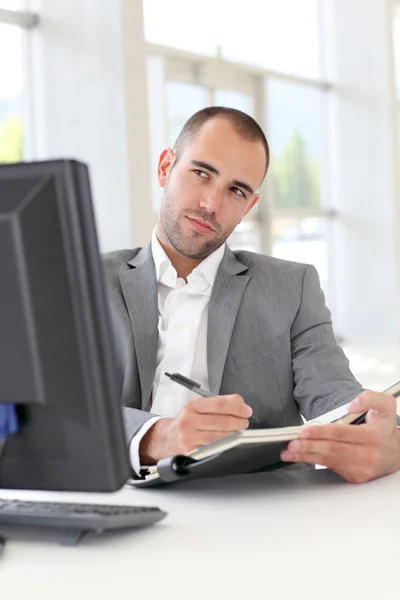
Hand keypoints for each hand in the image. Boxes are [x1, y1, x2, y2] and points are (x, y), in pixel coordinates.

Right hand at [140, 394, 252, 463]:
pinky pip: (215, 448)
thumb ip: (218, 404)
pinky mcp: (191, 452)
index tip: (246, 410)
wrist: (166, 439)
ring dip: (236, 434)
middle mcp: (189, 420)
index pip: (220, 404)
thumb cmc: (187, 422)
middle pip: (223, 421)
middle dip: (240, 422)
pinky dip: (226, 445)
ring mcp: (189, 437)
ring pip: (221, 437)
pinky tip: (229, 442)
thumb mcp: (197, 408)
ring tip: (239, 431)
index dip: (237, 407)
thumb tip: (240, 404)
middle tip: (245, 422)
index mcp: (192, 406)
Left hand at [281, 391, 399, 482]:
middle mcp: (367, 455)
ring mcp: (362, 468)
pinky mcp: (356, 476)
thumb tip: (352, 405)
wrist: (396, 452)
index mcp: (372, 436)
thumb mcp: (385, 405)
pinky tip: (301, 458)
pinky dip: (314, 462)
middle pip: (332, 450)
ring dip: (306, 457)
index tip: (304, 431)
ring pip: (329, 461)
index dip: (321, 432)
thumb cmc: (384, 426)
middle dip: (309, 447)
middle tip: (292, 443)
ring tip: (289, 452)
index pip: (342, 434)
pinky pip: (332, 468)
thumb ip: (370, 398)